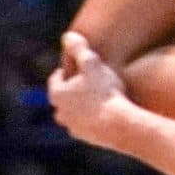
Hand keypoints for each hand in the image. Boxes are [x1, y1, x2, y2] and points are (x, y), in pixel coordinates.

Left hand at [49, 30, 129, 147]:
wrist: (118, 125)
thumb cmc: (104, 91)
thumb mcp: (92, 64)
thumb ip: (79, 49)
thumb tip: (67, 36)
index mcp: (57, 94)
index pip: (56, 77)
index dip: (70, 68)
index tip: (83, 64)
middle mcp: (60, 112)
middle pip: (64, 96)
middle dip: (75, 87)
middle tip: (93, 79)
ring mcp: (72, 126)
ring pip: (74, 111)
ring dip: (83, 103)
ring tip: (102, 94)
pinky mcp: (85, 137)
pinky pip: (86, 123)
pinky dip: (93, 116)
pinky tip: (109, 109)